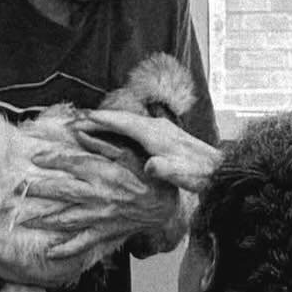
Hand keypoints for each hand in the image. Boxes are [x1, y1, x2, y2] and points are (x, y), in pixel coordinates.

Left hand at [13, 145, 186, 263]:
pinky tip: (49, 252)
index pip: (71, 162)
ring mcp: (100, 216)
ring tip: (23, 221)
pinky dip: (66, 249)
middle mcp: (99, 194)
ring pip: (66, 218)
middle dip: (37, 189)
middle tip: (17, 189)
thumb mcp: (127, 152)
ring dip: (43, 220)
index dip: (50, 158)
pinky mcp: (105, 232)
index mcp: (104, 172)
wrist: (164, 206)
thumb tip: (78, 130)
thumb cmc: (145, 176)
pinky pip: (83, 242)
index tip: (34, 157)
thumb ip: (101, 143)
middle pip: (62, 190)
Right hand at [77, 109, 220, 193]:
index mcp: (155, 133)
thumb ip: (163, 168)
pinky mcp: (164, 135)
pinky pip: (134, 128)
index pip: (122, 122)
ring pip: (127, 122)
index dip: (100, 120)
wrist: (217, 170)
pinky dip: (119, 128)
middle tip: (74, 119)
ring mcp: (161, 129)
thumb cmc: (197, 173)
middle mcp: (157, 126)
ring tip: (87, 123)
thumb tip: (150, 166)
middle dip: (97, 119)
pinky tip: (113, 133)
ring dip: (107, 122)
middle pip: (121, 118)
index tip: (80, 118)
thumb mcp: (179, 173)